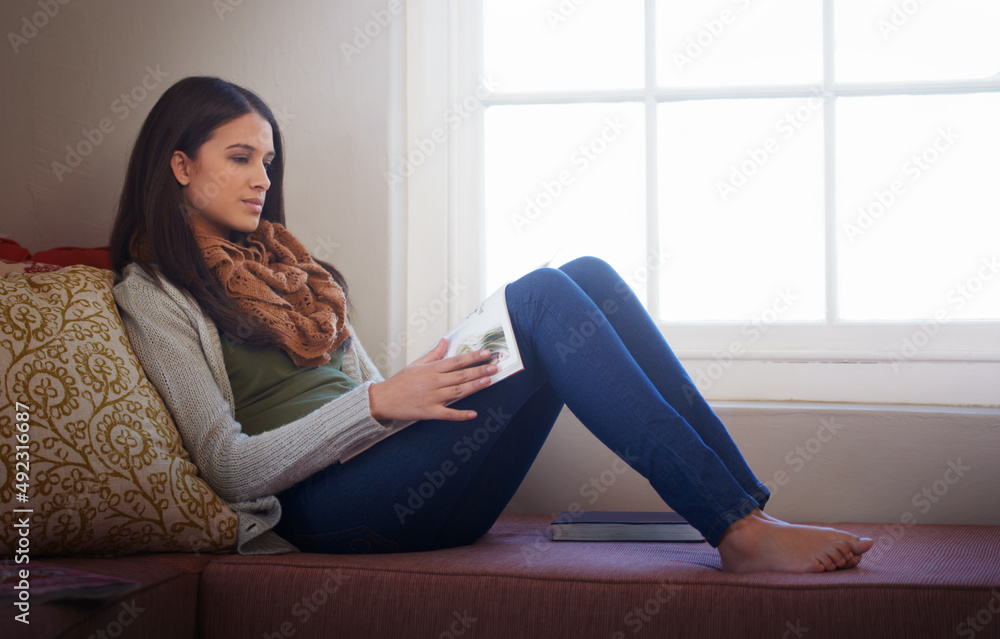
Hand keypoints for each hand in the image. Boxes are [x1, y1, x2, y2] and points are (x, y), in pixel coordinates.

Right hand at [368, 338, 497, 422]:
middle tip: (495, 366)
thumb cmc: (400, 381)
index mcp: (431, 369)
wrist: (383, 399)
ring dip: (474, 386)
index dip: (472, 357)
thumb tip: (445, 341)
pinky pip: (447, 414)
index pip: (456, 361)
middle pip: (460, 375)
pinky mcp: (429, 412)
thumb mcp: (416, 364)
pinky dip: (460, 414)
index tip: (486, 353)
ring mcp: (432, 397)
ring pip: (457, 391)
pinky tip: (473, 413)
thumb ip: (433, 353)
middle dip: (479, 370)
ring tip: (488, 381)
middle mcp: (433, 382)